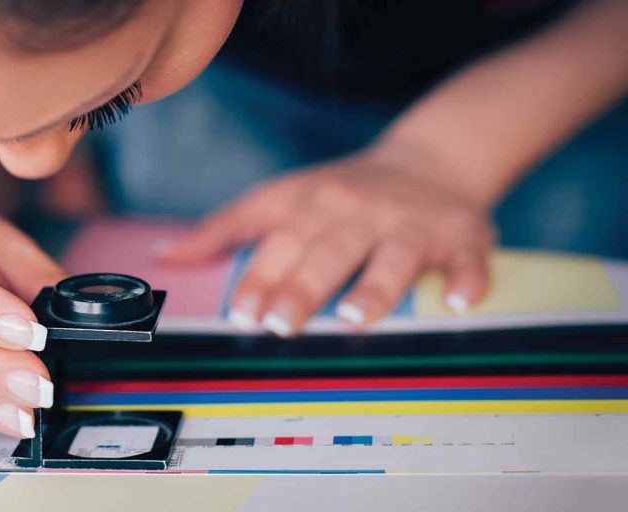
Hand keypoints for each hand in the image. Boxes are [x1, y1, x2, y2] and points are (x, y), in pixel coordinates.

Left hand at [161, 145, 494, 334]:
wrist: (433, 156)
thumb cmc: (343, 191)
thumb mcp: (280, 197)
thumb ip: (225, 228)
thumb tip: (166, 255)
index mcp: (313, 202)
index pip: (280, 241)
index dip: (259, 276)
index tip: (240, 311)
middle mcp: (360, 210)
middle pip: (328, 250)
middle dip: (303, 286)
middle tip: (280, 322)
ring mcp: (412, 222)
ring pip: (394, 255)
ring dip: (376, 286)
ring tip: (355, 318)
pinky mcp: (463, 233)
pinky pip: (469, 258)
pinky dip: (468, 278)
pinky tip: (461, 301)